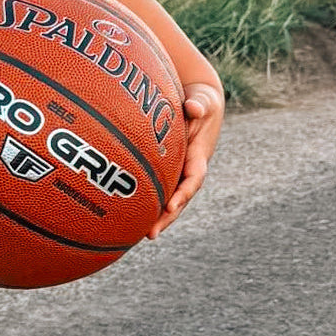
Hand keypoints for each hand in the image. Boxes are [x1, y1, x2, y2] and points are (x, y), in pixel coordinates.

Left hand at [148, 81, 224, 238]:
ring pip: (169, 197)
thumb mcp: (204, 100)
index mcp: (200, 156)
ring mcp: (179, 171)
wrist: (200, 103)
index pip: (193, 178)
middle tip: (151, 234)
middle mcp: (190, 168)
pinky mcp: (168, 169)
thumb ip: (200, 105)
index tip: (171, 205)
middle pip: (180, 198)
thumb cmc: (201, 102)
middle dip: (167, 217)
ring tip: (142, 235)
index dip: (183, 193)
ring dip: (158, 217)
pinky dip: (149, 203)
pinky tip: (131, 217)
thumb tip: (194, 108)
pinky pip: (158, 188)